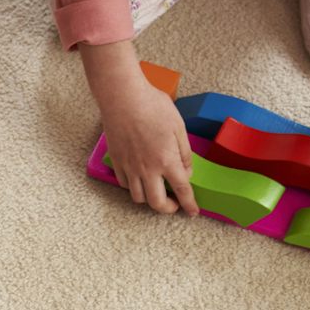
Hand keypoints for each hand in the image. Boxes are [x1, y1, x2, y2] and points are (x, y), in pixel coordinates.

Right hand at [101, 80, 197, 215]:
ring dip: (149, 199)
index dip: (189, 204)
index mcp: (167, 160)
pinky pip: (124, 184)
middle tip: (173, 204)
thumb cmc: (153, 106)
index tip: (193, 212)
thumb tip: (186, 171)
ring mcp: (130, 167)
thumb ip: (184, 152)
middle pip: (157, 203)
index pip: (182, 190)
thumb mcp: (178, 126)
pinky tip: (139, 179)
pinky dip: (134, 187)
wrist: (123, 98)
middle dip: (167, 209)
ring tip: (156, 191)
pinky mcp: (117, 161)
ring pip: (138, 197)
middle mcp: (147, 169)